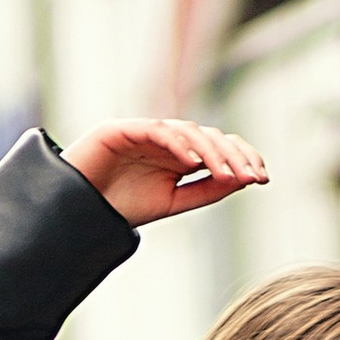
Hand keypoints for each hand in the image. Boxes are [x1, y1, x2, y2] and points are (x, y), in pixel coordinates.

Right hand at [63, 117, 267, 225]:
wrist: (77, 211)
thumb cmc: (120, 205)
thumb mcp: (173, 202)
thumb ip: (205, 190)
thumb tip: (243, 180)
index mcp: (179, 154)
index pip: (218, 147)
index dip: (242, 158)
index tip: (262, 178)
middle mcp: (166, 139)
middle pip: (209, 136)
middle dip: (234, 155)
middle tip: (253, 177)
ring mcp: (145, 131)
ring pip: (188, 131)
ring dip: (212, 152)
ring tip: (228, 173)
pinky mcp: (123, 129)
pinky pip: (156, 130)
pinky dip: (177, 143)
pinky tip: (194, 162)